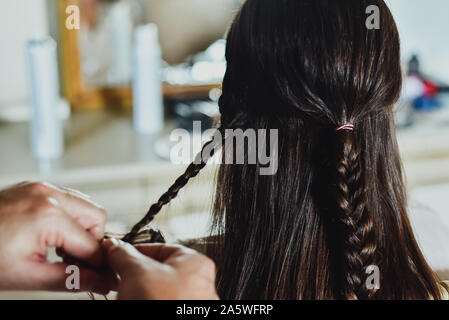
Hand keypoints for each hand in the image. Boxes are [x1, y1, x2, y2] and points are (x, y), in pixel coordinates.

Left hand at [0, 182, 111, 293]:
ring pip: (84, 205)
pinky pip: (66, 199)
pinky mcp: (34, 187)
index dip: (98, 266)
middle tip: (75, 263)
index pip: (92, 244)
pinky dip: (67, 218)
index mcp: (49, 215)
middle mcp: (49, 194)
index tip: (101, 278)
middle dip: (91, 242)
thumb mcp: (27, 276)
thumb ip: (72, 279)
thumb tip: (102, 282)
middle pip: (96, 216)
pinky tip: (50, 237)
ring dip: (81, 229)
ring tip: (60, 250)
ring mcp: (40, 187)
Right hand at [103, 240, 218, 299]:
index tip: (119, 255)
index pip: (161, 248)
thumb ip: (125, 255)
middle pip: (158, 272)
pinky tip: (134, 301)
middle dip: (135, 276)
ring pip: (156, 291)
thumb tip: (115, 247)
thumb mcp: (137, 272)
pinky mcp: (180, 316)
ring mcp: (189, 304)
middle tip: (119, 279)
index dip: (136, 251)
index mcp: (196, 264)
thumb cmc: (164, 303)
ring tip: (126, 296)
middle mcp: (199, 285)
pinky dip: (144, 300)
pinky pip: (158, 301)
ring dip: (137, 292)